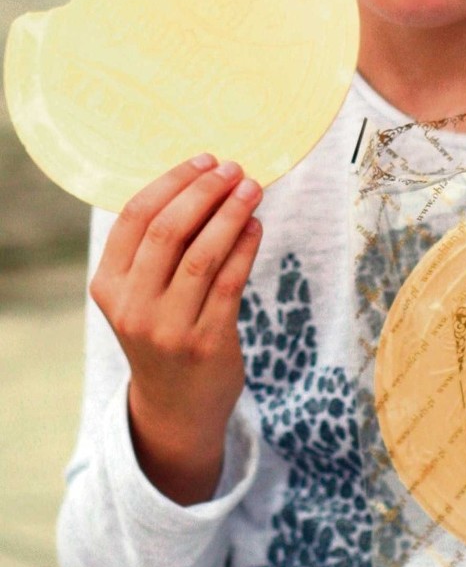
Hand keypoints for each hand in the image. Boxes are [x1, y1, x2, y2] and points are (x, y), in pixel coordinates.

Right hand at [89, 154, 262, 504]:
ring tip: (252, 189)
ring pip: (203, 254)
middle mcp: (131, 306)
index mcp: (107, 285)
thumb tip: (201, 178)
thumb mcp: (141, 293)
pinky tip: (257, 225)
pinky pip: (230, 282)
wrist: (177, 406)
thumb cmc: (164, 330)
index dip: (172, 182)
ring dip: (231, 214)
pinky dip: (245, 247)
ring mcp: (168, 328)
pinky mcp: (206, 342)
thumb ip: (156, 247)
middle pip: (168, 231)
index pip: (134, 218)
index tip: (204, 160)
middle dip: (204, 191)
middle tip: (234, 168)